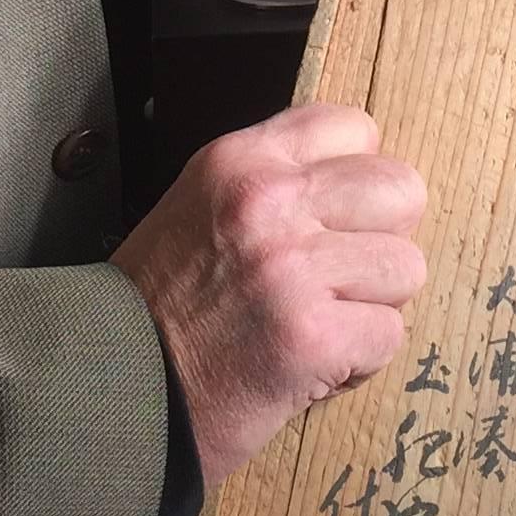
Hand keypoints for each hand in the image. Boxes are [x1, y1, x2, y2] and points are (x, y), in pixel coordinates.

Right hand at [111, 105, 427, 489]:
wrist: (110, 390)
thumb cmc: (159, 307)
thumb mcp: (201, 205)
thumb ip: (275, 181)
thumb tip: (359, 181)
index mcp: (241, 160)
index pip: (355, 126)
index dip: (356, 180)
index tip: (332, 219)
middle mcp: (270, 200)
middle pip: (401, 190)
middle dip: (381, 239)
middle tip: (337, 278)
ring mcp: (292, 268)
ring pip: (405, 267)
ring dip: (371, 306)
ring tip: (317, 325)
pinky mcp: (312, 337)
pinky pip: (388, 334)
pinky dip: (359, 362)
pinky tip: (310, 367)